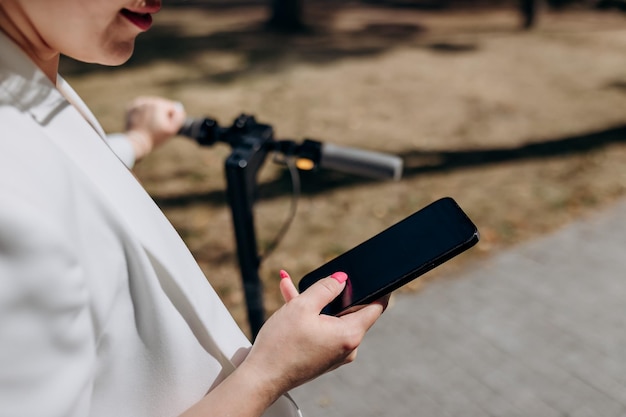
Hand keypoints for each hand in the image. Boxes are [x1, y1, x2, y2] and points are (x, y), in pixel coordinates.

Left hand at [124, 96, 185, 160]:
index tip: (166, 127)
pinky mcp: (131, 108)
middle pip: (162, 106)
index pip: (173, 108)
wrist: (136, 142)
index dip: (172, 118)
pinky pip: (142, 107)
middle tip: (158, 128)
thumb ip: (179, 117)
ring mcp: (139, 104)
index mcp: (160, 105)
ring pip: (152, 106)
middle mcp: (149, 101)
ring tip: (151, 125)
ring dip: (154, 113)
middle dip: (162, 115)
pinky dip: (144, 113)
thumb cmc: (155, 137)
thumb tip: (179, 109)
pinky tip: (144, 121)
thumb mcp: (172, 130)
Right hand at [241, 271, 387, 399]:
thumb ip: (325, 288)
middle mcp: (348, 348)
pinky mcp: (323, 358)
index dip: (377, 288)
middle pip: (349, 312)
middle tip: (320, 277)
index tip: (374, 275)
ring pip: (331, 320)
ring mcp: (335, 355)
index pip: (376, 307)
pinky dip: (310, 318)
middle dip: (331, 293)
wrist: (262, 378)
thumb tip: (342, 278)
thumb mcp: (302, 306)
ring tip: (290, 287)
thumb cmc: (281, 344)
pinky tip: (291, 302)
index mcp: (350, 335)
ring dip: (315, 304)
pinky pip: (322, 331)